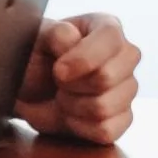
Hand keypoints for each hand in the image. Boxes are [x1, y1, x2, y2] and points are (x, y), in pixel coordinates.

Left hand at [14, 13, 139, 144]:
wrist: (29, 90)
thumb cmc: (35, 57)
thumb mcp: (36, 38)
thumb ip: (54, 33)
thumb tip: (72, 39)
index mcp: (107, 27)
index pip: (111, 38)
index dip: (83, 58)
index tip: (58, 70)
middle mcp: (125, 56)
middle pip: (107, 77)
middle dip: (71, 85)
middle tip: (58, 81)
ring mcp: (128, 88)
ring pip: (104, 107)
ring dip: (72, 106)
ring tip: (62, 96)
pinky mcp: (123, 118)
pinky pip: (106, 130)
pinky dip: (79, 126)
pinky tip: (71, 114)